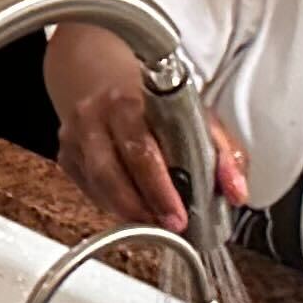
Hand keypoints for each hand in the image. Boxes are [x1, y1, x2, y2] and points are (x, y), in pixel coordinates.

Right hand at [45, 19, 246, 229]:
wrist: (100, 75)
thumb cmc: (152, 102)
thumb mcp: (196, 115)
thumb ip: (223, 153)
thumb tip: (237, 193)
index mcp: (128, 100)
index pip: (142, 149)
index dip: (159, 187)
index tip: (179, 215)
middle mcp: (94, 115)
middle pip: (112, 171)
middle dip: (144, 206)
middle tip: (171, 227)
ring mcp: (74, 135)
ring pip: (98, 185)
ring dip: (129, 211)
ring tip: (155, 225)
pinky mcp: (65, 154)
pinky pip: (89, 190)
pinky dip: (113, 205)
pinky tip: (134, 209)